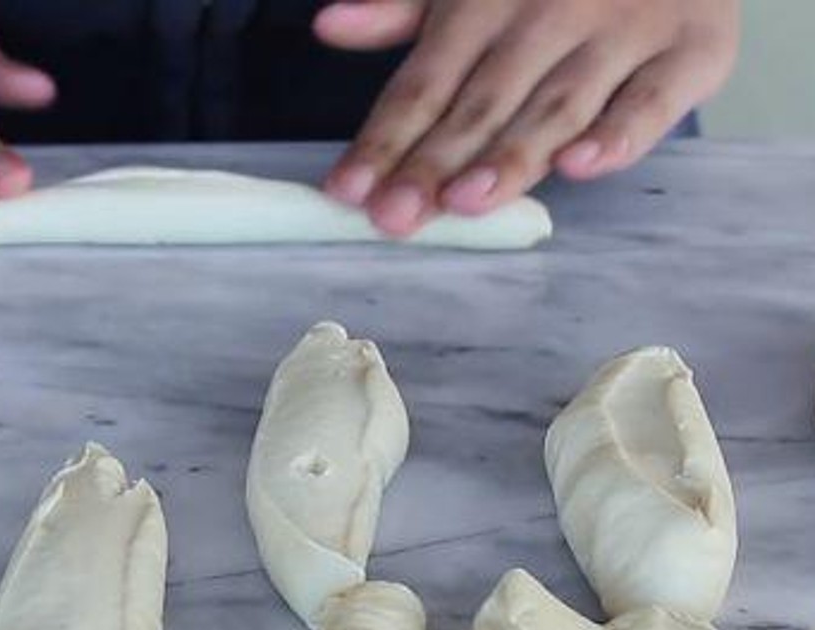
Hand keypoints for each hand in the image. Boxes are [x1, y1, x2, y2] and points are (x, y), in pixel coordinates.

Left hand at [313, 0, 738, 235]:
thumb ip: (405, 8)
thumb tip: (330, 25)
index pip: (425, 81)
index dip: (385, 138)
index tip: (347, 191)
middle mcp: (554, 10)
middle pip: (483, 101)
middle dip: (435, 161)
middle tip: (395, 216)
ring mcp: (626, 29)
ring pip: (558, 105)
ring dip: (513, 153)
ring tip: (466, 200)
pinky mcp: (693, 50)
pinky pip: (653, 100)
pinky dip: (620, 133)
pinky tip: (579, 165)